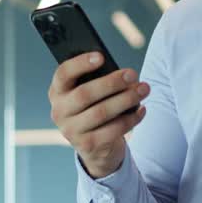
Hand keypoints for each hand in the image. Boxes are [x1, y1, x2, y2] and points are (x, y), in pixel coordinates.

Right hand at [47, 52, 148, 177]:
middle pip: (85, 94)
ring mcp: (71, 131)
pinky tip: (142, 109)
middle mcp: (59, 111)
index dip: (80, 64)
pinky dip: (130, 119)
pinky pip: (112, 130)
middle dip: (111, 83)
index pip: (63, 74)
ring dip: (126, 99)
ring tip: (144, 89)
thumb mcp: (90, 94)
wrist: (94, 146)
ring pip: (101, 112)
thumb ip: (96, 81)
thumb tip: (123, 75)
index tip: (101, 56)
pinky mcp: (87, 145)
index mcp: (57, 92)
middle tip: (132, 74)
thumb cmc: (94, 108)